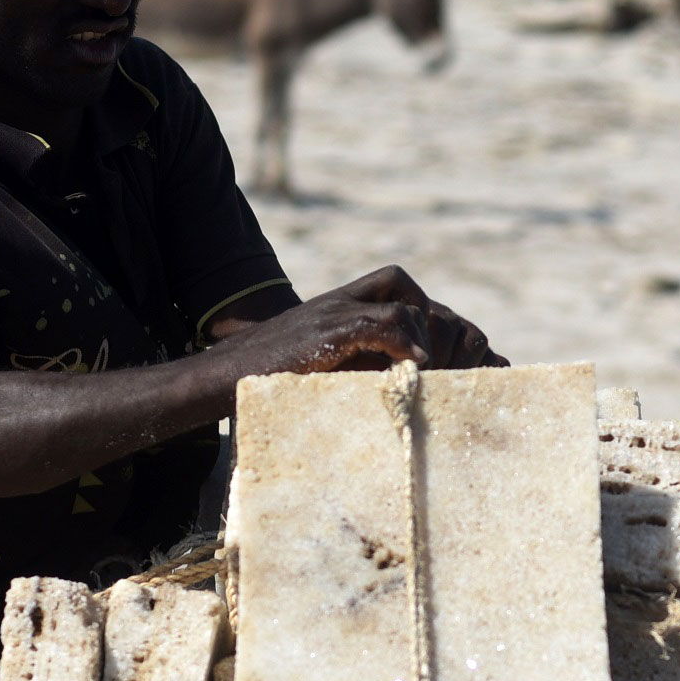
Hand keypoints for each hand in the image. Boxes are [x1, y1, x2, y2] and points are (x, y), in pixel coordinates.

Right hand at [207, 266, 502, 374]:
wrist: (222, 378)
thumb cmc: (273, 382)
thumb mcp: (329, 371)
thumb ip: (367, 368)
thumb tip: (419, 385)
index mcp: (347, 309)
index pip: (409, 295)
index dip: (440, 323)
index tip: (457, 362)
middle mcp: (344, 302)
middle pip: (413, 295)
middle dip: (444, 331)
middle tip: (456, 370)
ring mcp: (334, 313)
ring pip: (405, 304)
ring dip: (429, 338)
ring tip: (433, 373)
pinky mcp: (325, 332)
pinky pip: (378, 321)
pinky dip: (405, 340)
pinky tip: (418, 367)